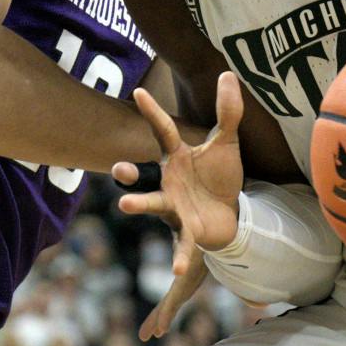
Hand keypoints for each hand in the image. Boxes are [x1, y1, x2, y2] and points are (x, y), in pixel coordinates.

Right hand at [111, 72, 245, 340]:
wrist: (229, 213)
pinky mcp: (188, 231)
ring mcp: (175, 208)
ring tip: (123, 206)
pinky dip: (179, 258)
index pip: (163, 130)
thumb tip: (226, 72)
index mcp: (177, 157)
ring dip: (140, 205)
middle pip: (145, 175)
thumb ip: (228, 110)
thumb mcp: (228, 141)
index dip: (152, 112)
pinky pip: (182, 245)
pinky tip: (177, 273)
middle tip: (116, 164)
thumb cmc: (220, 176)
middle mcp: (169, 182)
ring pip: (154, 206)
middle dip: (129, 171)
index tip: (139, 91)